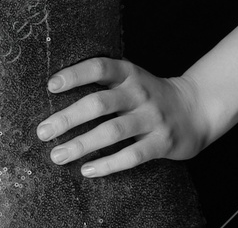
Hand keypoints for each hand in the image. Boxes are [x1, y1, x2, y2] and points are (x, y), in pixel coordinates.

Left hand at [36, 58, 212, 177]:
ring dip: (81, 145)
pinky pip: (132, 156)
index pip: (99, 68)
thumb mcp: (131, 78)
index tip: (51, 86)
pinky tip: (87, 170)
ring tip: (57, 155)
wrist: (195, 109)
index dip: (75, 75)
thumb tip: (55, 90)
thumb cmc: (149, 94)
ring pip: (112, 132)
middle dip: (68, 118)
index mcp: (129, 73)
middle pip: (99, 103)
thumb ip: (103, 81)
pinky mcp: (162, 143)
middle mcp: (140, 93)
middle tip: (42, 132)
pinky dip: (108, 164)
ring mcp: (152, 118)